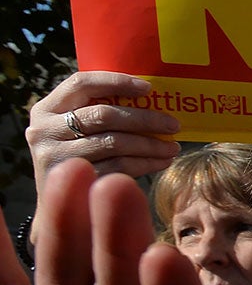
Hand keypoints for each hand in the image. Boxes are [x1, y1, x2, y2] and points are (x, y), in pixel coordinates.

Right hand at [27, 71, 180, 194]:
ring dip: (150, 144)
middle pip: (103, 115)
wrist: (59, 203)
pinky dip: (145, 164)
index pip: (81, 83)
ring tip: (172, 147)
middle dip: (144, 119)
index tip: (148, 87)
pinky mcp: (76, 180)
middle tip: (173, 124)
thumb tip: (150, 101)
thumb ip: (95, 114)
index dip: (116, 81)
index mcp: (45, 109)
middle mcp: (45, 130)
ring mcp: (58, 156)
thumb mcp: (72, 131)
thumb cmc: (74, 158)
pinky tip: (161, 162)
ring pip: (114, 143)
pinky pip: (119, 167)